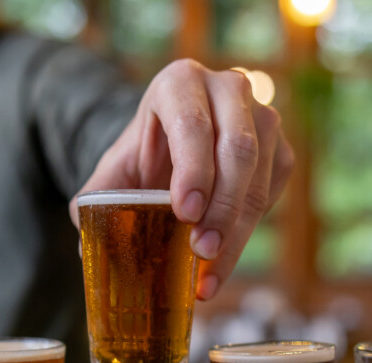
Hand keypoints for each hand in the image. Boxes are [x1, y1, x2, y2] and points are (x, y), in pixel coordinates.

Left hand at [72, 60, 293, 299]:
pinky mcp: (280, 151)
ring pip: (260, 174)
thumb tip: (91, 250)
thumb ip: (97, 203)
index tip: (184, 213)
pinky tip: (222, 262)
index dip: (193, 169)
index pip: (193, 122)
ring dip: (237, 227)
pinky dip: (248, 233)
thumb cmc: (142, 160)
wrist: (173, 151)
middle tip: (201, 250)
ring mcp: (262, 117)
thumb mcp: (113, 173)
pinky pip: (273, 192)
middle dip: (221, 207)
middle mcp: (228, 89)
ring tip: (209, 269)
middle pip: (238, 149)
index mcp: (180, 83)